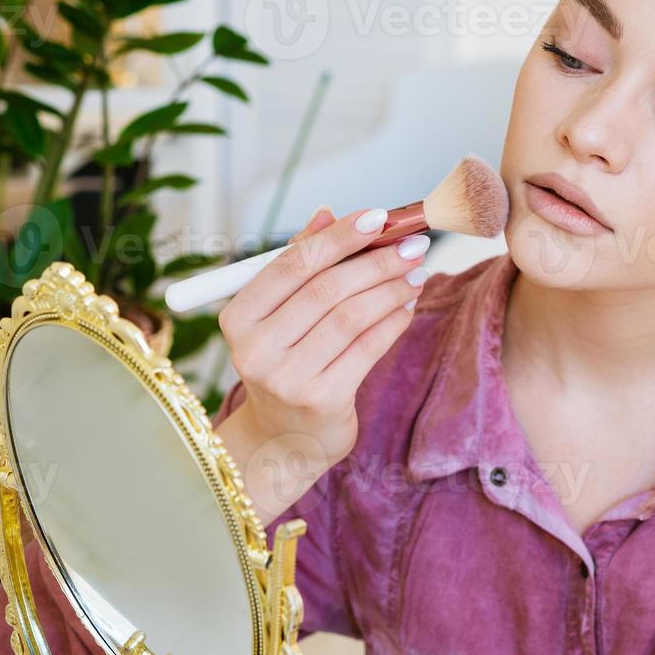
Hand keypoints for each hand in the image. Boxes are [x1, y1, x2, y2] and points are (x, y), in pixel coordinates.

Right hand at [216, 205, 429, 517]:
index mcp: (238, 319)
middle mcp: (256, 350)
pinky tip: (407, 306)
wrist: (282, 440)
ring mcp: (287, 379)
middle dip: (376, 261)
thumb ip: (299, 265)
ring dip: (391, 289)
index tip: (377, 217)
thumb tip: (327, 214)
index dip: (338, 237)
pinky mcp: (322, 401)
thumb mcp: (279, 316)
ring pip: (351, 317)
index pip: (292, 265)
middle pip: (326, 289)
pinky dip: (392, 322)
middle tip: (412, 244)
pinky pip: (367, 349)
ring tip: (416, 273)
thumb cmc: (285, 364)